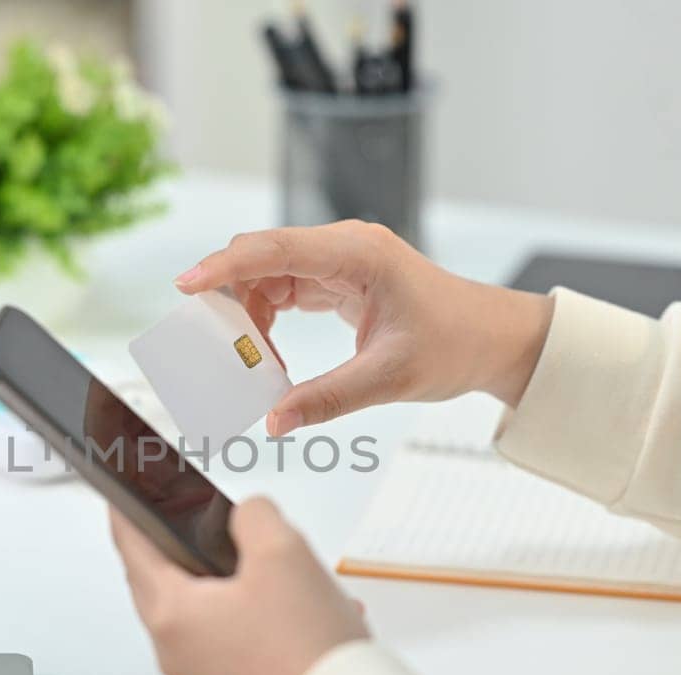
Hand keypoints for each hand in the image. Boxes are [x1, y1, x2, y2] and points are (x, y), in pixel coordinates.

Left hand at [110, 498, 369, 674]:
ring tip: (287, 578)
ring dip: (241, 593)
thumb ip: (254, 516)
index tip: (123, 498)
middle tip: (213, 527)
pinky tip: (304, 618)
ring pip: (211, 620)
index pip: (134, 549)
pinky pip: (237, 651)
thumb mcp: (282, 552)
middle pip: (171, 586)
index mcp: (171, 614)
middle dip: (194, 553)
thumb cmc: (305, 649)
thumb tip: (247, 518)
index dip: (128, 514)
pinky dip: (261, 628)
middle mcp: (177, 654)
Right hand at [173, 221, 554, 434]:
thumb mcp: (388, 378)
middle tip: (213, 348)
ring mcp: (339, 261)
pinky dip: (266, 323)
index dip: (225, 266)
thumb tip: (274, 421)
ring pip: (266, 277)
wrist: (493, 340)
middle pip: (261, 258)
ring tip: (253, 366)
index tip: (186, 285)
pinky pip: (283, 291)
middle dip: (229, 300)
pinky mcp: (337, 279)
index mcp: (358, 254)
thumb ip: (326, 399)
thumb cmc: (456, 344)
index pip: (274, 249)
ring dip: (248, 319)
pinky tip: (269, 357)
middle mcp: (343, 247)